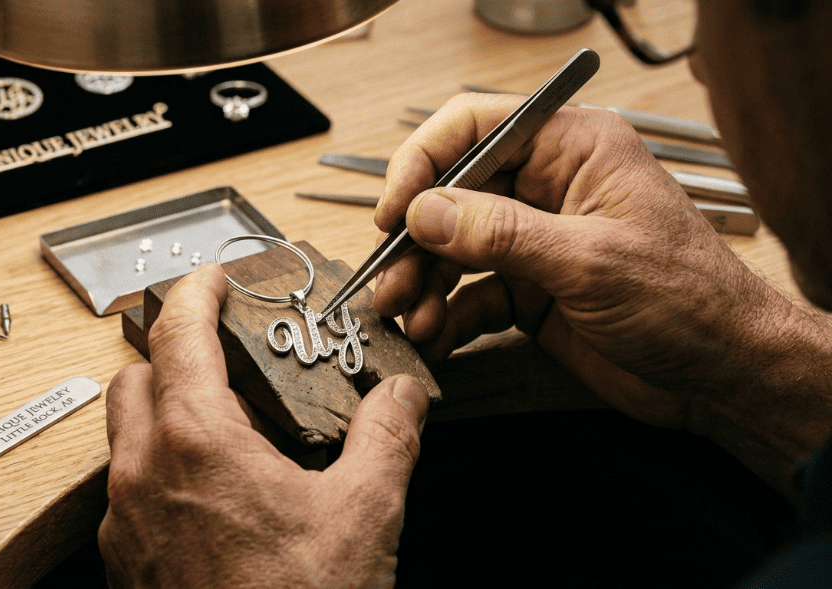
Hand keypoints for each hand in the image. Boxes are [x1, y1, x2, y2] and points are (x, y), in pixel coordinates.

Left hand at [99, 263, 429, 588]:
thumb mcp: (365, 514)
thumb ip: (387, 437)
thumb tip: (403, 395)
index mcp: (195, 442)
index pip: (177, 331)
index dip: (197, 291)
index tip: (216, 277)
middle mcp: (143, 473)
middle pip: (137, 374)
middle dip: (177, 353)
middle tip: (231, 359)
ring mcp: (127, 521)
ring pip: (126, 432)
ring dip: (168, 411)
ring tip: (233, 429)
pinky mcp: (128, 561)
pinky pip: (130, 486)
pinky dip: (163, 466)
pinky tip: (219, 494)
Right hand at [372, 92, 799, 429]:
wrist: (721, 376)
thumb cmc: (688, 301)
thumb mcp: (589, 261)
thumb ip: (501, 234)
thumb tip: (426, 210)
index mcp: (573, 149)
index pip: (477, 127)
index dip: (424, 162)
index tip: (395, 210)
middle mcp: (548, 187)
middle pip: (454, 194)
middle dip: (416, 240)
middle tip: (390, 279)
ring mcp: (535, 240)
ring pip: (454, 249)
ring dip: (424, 283)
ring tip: (407, 316)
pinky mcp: (529, 290)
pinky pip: (470, 295)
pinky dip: (447, 316)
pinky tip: (435, 336)